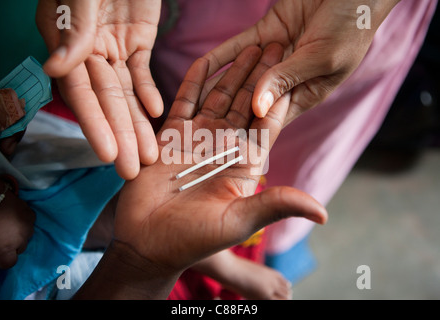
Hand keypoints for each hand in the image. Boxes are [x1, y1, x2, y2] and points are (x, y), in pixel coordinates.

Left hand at [0, 171, 34, 268]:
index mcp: (5, 249)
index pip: (9, 263)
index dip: (2, 260)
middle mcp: (20, 239)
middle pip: (20, 249)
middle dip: (12, 246)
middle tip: (1, 238)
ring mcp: (28, 226)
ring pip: (27, 236)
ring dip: (19, 233)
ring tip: (9, 226)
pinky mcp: (31, 214)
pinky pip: (29, 223)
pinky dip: (23, 222)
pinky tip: (15, 217)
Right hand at [36, 0, 162, 179]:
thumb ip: (73, 29)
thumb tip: (58, 69)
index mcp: (68, 43)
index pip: (81, 92)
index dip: (94, 125)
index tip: (109, 156)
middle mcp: (89, 51)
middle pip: (106, 101)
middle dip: (120, 136)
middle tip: (133, 170)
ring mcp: (114, 47)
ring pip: (127, 93)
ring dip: (138, 123)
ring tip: (150, 153)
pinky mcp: (137, 39)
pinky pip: (142, 71)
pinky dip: (149, 92)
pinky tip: (157, 113)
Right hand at [74, 44, 326, 298]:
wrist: (147, 242)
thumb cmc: (193, 239)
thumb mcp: (237, 221)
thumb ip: (275, 205)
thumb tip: (322, 214)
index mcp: (244, 166)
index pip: (267, 125)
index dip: (280, 97)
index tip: (295, 70)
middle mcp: (223, 149)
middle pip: (247, 104)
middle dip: (262, 75)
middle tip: (277, 44)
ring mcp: (197, 140)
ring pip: (219, 98)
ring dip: (234, 72)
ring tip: (249, 45)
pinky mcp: (171, 136)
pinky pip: (184, 102)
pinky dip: (195, 82)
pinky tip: (207, 61)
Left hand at [204, 0, 400, 124]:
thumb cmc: (352, 26)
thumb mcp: (322, 57)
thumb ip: (287, 80)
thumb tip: (257, 109)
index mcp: (306, 94)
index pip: (271, 119)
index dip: (247, 131)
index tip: (223, 147)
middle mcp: (287, 80)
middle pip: (250, 100)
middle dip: (225, 114)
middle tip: (199, 131)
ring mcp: (274, 57)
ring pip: (240, 75)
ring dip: (218, 86)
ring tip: (192, 104)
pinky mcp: (266, 33)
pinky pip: (237, 46)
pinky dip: (221, 56)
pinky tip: (200, 66)